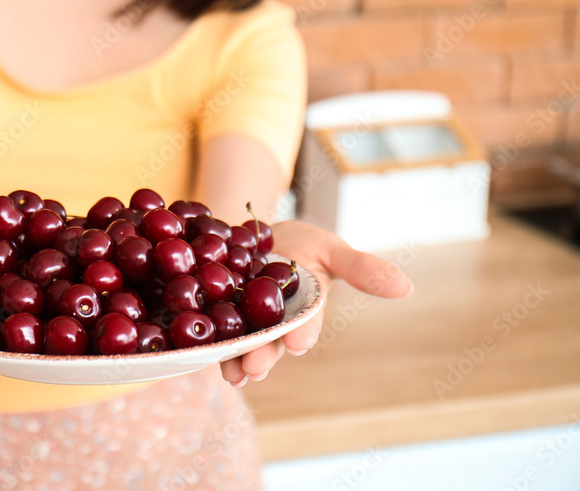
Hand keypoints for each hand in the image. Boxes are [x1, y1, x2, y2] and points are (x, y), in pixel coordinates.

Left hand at [219, 219, 413, 385]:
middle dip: (262, 356)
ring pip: (239, 345)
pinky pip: (212, 330)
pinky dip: (208, 342)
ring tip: (231, 372)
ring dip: (235, 360)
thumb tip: (406, 287)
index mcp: (303, 312)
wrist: (254, 235)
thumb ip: (360, 268)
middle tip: (255, 367)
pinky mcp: (215, 315)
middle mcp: (274, 325)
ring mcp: (244, 323)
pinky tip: (201, 353)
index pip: (305, 326)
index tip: (297, 341)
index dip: (301, 333)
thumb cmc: (301, 245)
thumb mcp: (329, 249)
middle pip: (268, 344)